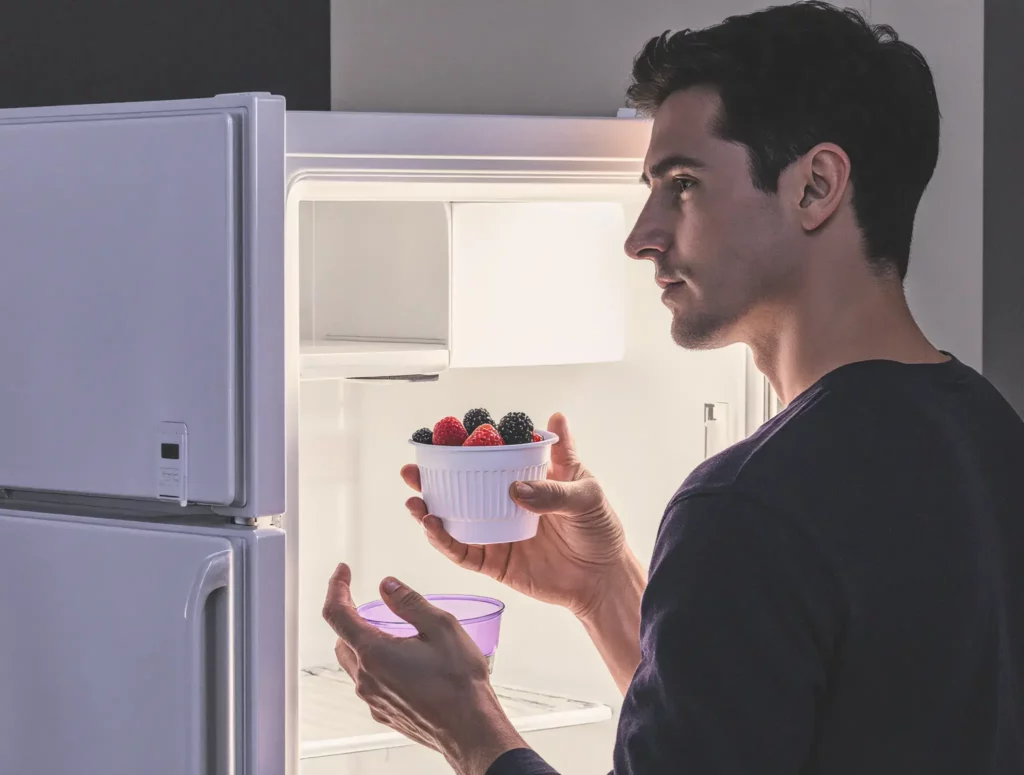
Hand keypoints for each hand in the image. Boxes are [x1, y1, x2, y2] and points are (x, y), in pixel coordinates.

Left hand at [322, 563, 526, 774]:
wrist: (470, 729)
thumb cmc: (459, 682)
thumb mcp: (441, 627)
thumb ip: (409, 603)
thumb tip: (387, 586)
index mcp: (374, 652)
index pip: (337, 614)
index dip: (336, 588)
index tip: (342, 572)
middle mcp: (366, 678)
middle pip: (342, 639)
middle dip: (350, 617)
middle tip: (371, 605)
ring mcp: (373, 700)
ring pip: (354, 663)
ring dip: (363, 643)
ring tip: (392, 634)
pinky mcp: (383, 714)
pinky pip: (369, 684)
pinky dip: (376, 666)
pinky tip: (404, 663)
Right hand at [402, 413, 635, 618]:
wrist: (603, 578)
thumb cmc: (599, 530)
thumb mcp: (586, 494)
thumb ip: (556, 484)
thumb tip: (518, 480)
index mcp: (525, 477)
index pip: (490, 455)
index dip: (463, 445)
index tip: (438, 436)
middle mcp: (504, 502)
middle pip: (462, 486)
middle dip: (432, 478)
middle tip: (411, 469)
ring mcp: (496, 532)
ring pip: (454, 519)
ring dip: (429, 509)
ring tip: (415, 500)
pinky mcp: (495, 562)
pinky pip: (463, 552)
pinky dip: (444, 541)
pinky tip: (432, 527)